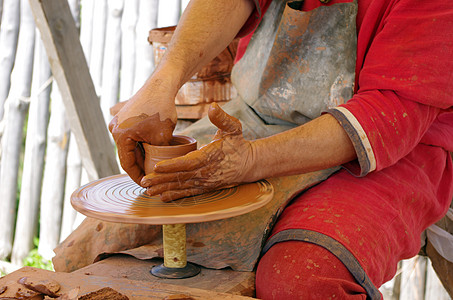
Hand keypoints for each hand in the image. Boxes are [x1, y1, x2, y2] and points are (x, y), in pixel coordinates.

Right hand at [109, 78, 176, 184]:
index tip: (145, 185)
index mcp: (120, 136)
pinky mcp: (124, 115)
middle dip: (139, 166)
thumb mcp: (163, 139)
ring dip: (139, 154)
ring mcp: (117, 121)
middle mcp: (114, 128)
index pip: (127, 164)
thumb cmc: (162, 110)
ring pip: (129, 145)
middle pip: (126, 154)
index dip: (137, 177)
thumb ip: (158, 156)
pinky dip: (139, 143)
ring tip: (151, 165)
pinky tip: (150, 149)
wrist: (161, 85)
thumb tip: (158, 170)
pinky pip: (130, 134)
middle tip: (150, 178)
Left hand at [141, 103, 255, 201]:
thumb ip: (222, 118)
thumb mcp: (234, 128)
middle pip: (181, 177)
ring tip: (148, 191)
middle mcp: (207, 172)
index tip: (157, 166)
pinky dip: (174, 195)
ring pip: (182, 186)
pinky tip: (162, 196)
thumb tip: (213, 107)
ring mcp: (206, 182)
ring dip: (164, 189)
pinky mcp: (205, 187)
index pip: (189, 163)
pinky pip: (188, 193)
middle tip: (144, 181)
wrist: (248, 164)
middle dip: (162, 180)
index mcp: (210, 157)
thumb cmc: (238, 144)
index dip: (173, 166)